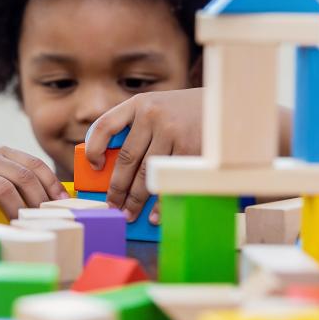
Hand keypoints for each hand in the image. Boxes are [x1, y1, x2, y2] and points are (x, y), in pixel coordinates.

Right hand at [0, 147, 68, 222]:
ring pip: (5, 191)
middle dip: (39, 201)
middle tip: (46, 220)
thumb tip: (53, 199)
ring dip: (18, 212)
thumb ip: (15, 176)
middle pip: (24, 177)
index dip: (52, 184)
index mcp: (1, 152)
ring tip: (23, 226)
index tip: (64, 203)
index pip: (35, 164)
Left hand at [84, 88, 202, 223]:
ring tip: (128, 214)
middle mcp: (153, 116)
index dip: (94, 148)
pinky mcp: (192, 148)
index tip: (94, 166)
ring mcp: (173, 132)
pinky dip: (160, 202)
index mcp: (139, 104)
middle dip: (117, 188)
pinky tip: (154, 216)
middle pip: (127, 159)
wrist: (224, 104)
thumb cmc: (185, 112)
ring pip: (146, 174)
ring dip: (135, 199)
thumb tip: (112, 166)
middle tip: (112, 205)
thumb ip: (137, 127)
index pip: (105, 125)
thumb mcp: (158, 107)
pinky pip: (169, 180)